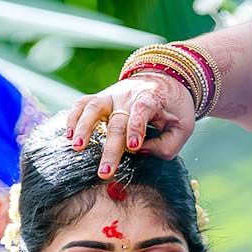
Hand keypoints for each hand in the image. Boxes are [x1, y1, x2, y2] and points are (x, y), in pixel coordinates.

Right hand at [65, 73, 195, 178]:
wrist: (165, 79)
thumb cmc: (174, 109)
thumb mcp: (183, 127)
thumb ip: (167, 145)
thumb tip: (140, 154)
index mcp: (152, 97)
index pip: (142, 109)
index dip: (137, 127)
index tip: (134, 147)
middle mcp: (128, 95)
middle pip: (117, 121)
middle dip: (110, 148)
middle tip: (105, 172)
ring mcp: (111, 95)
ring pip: (93, 107)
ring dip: (83, 127)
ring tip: (77, 148)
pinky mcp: (100, 98)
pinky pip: (82, 104)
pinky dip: (72, 118)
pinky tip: (68, 136)